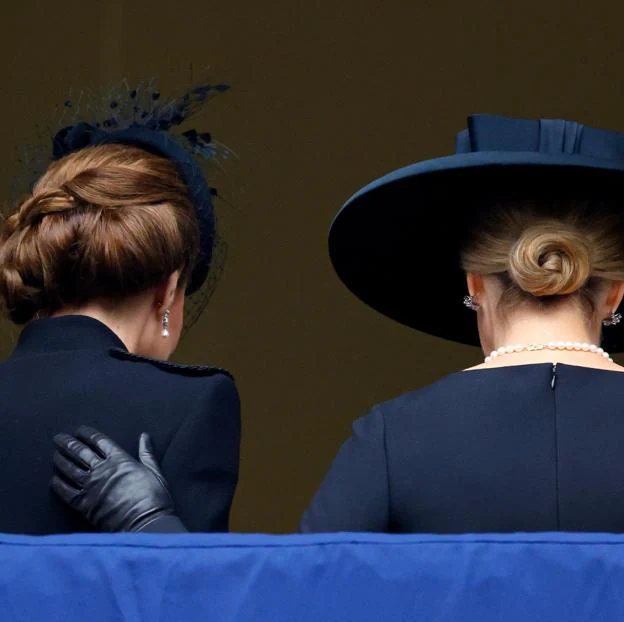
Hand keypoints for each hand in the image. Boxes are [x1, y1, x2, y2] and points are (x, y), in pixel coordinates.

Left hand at [51, 426, 174, 531]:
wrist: (145, 524)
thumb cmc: (154, 497)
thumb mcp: (154, 471)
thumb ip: (147, 453)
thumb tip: (144, 436)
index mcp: (120, 460)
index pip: (99, 441)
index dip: (87, 434)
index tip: (79, 430)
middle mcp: (102, 470)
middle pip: (80, 452)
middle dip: (68, 443)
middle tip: (58, 438)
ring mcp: (91, 487)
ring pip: (70, 469)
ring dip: (60, 460)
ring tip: (54, 454)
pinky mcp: (84, 505)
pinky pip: (66, 492)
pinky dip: (58, 484)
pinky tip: (53, 480)